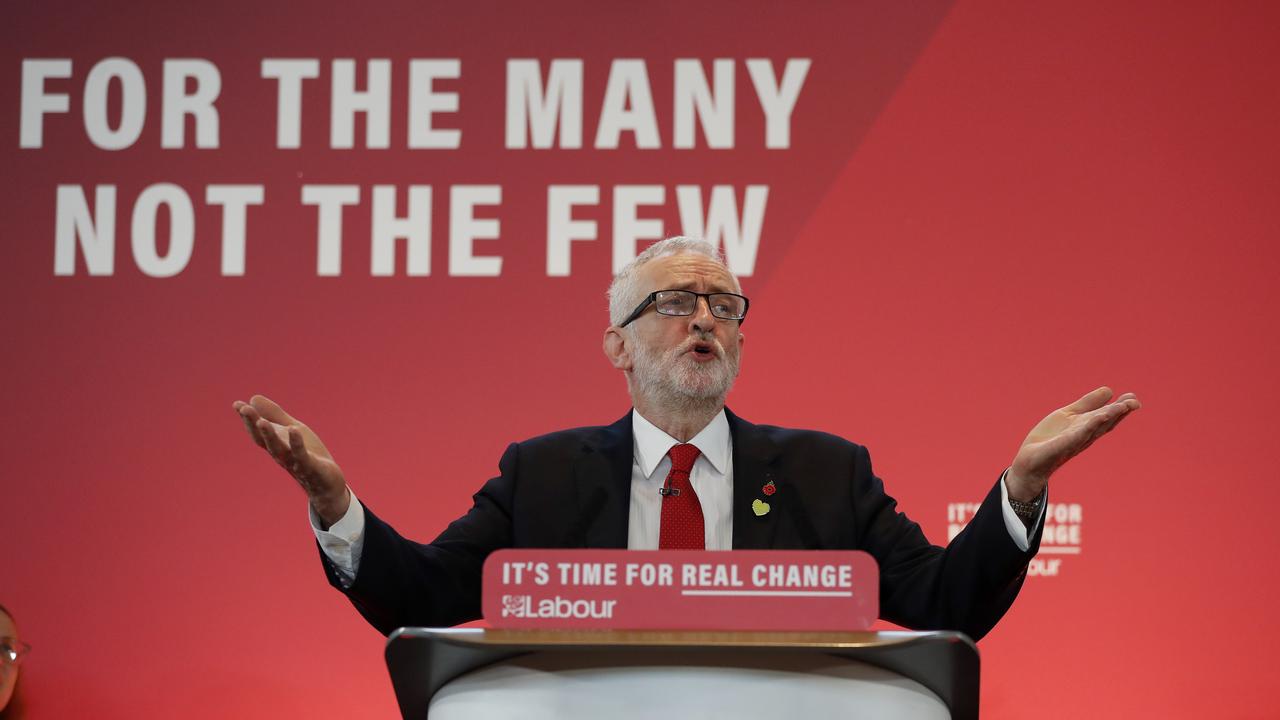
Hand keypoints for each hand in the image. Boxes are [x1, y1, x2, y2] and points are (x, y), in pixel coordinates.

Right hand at [233, 395, 349, 526]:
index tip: (237, 404)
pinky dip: (297, 443)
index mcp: (276, 444)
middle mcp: (281, 454)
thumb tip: (253, 398)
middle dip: (253, 424)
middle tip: (244, 408)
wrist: (327, 486)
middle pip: (264, 439)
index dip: (247, 419)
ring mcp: (294, 462)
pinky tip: (294, 430)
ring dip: (269, 435)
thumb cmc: (308, 457)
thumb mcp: (292, 431)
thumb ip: (275, 415)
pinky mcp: (310, 467)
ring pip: (278, 449)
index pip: (258, 431)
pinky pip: (302, 455)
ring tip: (261, 421)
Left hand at [1007, 386, 1141, 500]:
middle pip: (1104, 423)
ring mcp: (1073, 442)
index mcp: (1087, 427)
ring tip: (1121, 407)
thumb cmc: (1051, 438)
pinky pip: (1074, 437)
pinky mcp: (1060, 447)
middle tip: (1134, 402)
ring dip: (1107, 418)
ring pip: (1093, 428)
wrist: (1029, 460)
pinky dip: (1086, 428)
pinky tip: (1096, 418)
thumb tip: (1109, 390)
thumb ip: (1088, 403)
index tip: (1133, 398)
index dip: (1120, 409)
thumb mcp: (1069, 414)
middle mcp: (1084, 435)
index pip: (1107, 417)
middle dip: (1119, 413)